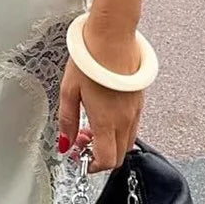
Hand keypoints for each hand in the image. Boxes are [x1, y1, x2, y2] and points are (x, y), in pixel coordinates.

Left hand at [55, 20, 144, 173]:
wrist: (113, 37)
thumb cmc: (90, 59)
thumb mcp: (68, 91)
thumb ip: (67, 121)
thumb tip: (65, 141)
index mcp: (107, 121)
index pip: (106, 160)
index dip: (92, 166)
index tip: (80, 158)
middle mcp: (125, 119)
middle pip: (118, 155)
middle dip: (100, 156)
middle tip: (83, 142)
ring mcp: (135, 110)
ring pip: (127, 142)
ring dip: (110, 143)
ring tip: (91, 126)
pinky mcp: (139, 100)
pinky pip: (132, 126)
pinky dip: (119, 130)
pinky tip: (105, 114)